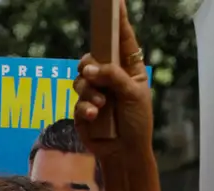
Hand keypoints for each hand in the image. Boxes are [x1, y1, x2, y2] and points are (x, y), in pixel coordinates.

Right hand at [73, 0, 153, 158]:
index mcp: (129, 70)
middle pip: (92, 58)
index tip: (115, 3)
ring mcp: (95, 93)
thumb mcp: (133, 95)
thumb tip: (89, 68)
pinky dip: (84, 107)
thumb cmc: (136, 123)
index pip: (123, 41)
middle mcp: (110, 78)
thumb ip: (114, 77)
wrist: (123, 153)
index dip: (118, 22)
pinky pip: (76, 100)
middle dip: (91, 66)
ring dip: (89, 91)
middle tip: (93, 74)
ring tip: (99, 105)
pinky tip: (93, 115)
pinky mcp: (82, 108)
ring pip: (80, 79)